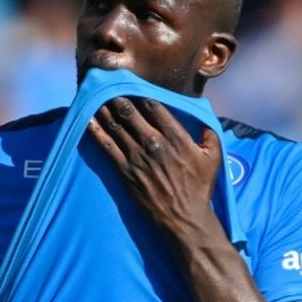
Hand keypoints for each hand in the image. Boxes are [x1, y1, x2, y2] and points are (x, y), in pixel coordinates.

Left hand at [87, 97, 221, 237]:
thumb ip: (209, 133)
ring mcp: (137, 157)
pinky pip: (106, 147)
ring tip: (94, 96)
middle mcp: (154, 143)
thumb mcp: (214, 157)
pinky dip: (95, 132)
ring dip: (103, 109)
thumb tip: (203, 116)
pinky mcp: (125, 171)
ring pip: (115, 126)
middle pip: (130, 111)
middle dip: (117, 95)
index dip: (140, 92)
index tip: (132, 84)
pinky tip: (87, 120)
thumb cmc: (200, 188)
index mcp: (176, 137)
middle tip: (107, 84)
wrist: (184, 218)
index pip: (153, 106)